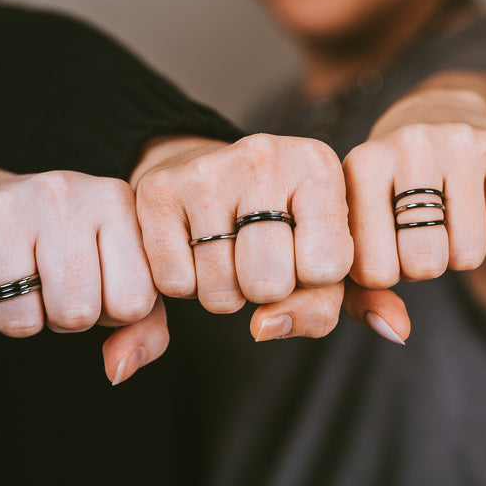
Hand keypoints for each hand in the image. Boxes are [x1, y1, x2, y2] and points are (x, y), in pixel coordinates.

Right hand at [0, 169, 157, 337]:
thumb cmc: (63, 250)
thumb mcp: (118, 276)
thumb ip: (145, 328)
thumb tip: (119, 369)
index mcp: (115, 199)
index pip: (134, 302)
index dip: (111, 310)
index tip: (95, 282)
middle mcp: (63, 191)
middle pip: (77, 313)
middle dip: (64, 317)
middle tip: (49, 284)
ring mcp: (4, 204)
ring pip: (22, 320)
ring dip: (19, 319)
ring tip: (16, 279)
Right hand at [130, 133, 352, 341]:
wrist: (214, 176)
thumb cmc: (283, 227)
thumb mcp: (321, 259)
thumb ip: (317, 308)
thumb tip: (263, 328)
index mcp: (317, 167)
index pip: (326, 268)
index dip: (312, 280)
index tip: (303, 251)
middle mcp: (264, 157)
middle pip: (269, 284)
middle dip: (265, 290)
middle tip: (260, 257)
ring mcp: (207, 170)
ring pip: (219, 292)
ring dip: (225, 290)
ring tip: (229, 252)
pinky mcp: (159, 190)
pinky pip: (175, 284)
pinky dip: (186, 283)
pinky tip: (195, 249)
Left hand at [341, 84, 485, 340]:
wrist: (438, 115)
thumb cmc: (387, 192)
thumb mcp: (358, 231)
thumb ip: (358, 295)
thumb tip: (397, 332)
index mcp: (361, 164)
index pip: (374, 270)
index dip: (383, 273)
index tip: (382, 246)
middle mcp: (408, 144)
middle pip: (424, 262)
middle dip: (422, 265)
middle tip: (417, 235)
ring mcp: (459, 140)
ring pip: (467, 254)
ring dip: (457, 254)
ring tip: (444, 221)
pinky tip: (473, 204)